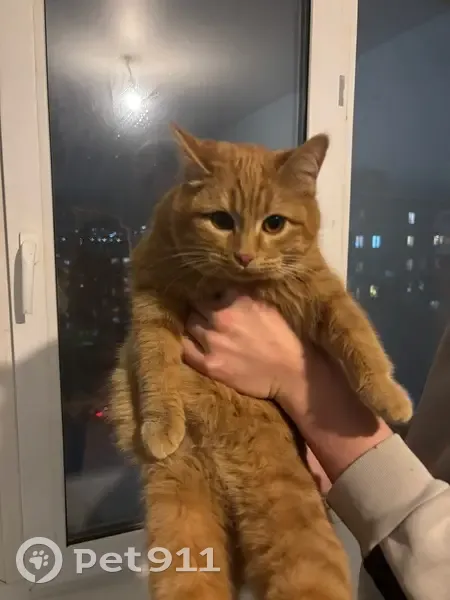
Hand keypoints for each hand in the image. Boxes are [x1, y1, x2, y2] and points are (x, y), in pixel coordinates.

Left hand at [182, 291, 306, 403]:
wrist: (291, 372)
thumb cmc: (281, 337)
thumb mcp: (265, 306)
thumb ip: (242, 296)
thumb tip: (224, 289)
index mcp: (235, 300)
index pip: (209, 291)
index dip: (211, 298)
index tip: (213, 303)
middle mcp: (221, 318)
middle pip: (195, 308)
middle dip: (200, 311)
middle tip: (206, 318)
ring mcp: (213, 342)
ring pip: (189, 326)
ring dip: (194, 327)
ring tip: (201, 332)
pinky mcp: (210, 365)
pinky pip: (186, 351)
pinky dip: (188, 346)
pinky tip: (194, 346)